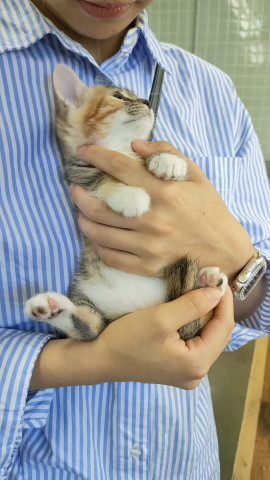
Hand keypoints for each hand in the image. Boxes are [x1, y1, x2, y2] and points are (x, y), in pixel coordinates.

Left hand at [71, 141, 253, 281]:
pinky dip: (96, 245)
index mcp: (165, 193)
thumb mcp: (195, 175)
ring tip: (80, 211)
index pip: (121, 169)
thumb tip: (135, 145)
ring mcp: (148, 246)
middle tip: (75, 188)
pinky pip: (111, 257)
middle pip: (102, 206)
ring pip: (101, 234)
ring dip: (83, 220)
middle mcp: (153, 220)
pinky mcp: (147, 266)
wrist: (224, 250)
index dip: (97, 157)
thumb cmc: (209, 210)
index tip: (83, 152)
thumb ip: (167, 154)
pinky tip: (94, 235)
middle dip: (80, 195)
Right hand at [96, 286, 233, 388]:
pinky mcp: (177, 369)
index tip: (219, 278)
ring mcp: (187, 374)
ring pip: (208, 339)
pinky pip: (196, 344)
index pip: (223, 328)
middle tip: (211, 282)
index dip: (224, 301)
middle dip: (216, 307)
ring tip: (203, 291)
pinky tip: (191, 310)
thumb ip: (192, 305)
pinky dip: (196, 325)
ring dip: (206, 315)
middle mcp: (197, 374)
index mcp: (197, 364)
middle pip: (218, 335)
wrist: (99, 359)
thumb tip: (217, 292)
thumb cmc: (126, 339)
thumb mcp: (160, 318)